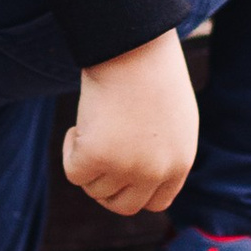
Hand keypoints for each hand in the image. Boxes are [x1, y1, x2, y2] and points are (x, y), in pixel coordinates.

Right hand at [63, 31, 199, 218]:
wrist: (134, 45)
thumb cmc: (151, 70)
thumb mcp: (171, 117)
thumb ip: (162, 149)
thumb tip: (136, 174)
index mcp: (179, 162)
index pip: (157, 202)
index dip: (134, 189)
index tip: (119, 173)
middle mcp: (156, 171)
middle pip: (123, 205)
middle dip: (106, 186)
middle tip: (96, 158)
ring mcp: (127, 167)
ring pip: (95, 189)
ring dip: (88, 163)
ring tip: (94, 125)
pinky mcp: (97, 156)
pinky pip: (74, 172)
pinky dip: (70, 150)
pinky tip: (81, 123)